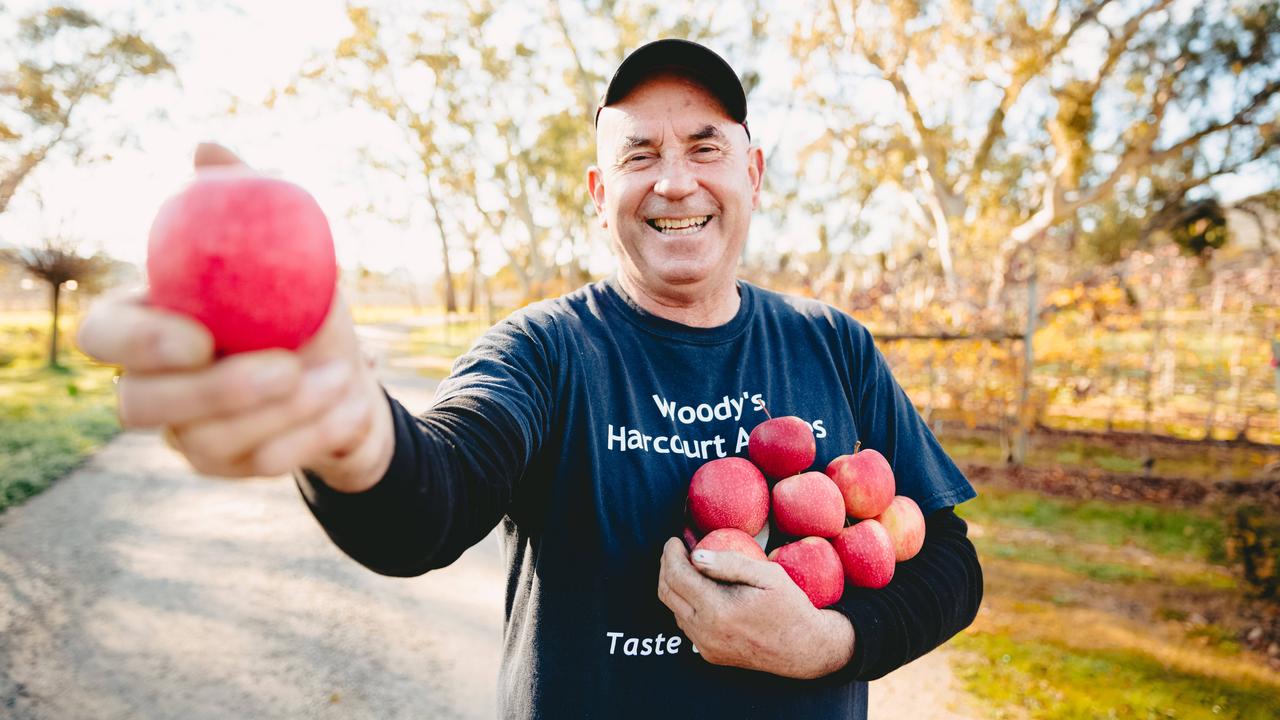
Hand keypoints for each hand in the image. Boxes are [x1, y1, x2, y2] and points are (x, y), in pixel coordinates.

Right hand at [74, 143, 393, 489]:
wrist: (353, 376)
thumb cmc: (306, 306)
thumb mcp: (290, 250)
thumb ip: (244, 202)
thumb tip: (206, 149)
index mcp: (151, 324)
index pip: (104, 335)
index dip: (140, 343)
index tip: (201, 337)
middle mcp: (152, 385)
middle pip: (140, 405)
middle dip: (217, 391)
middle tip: (288, 369)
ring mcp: (186, 434)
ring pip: (207, 442)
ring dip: (286, 411)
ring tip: (345, 375)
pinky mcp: (229, 468)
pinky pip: (261, 464)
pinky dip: (313, 432)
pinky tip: (350, 403)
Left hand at [656, 538, 854, 678]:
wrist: (805, 650)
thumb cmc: (790, 606)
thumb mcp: (768, 575)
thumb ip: (731, 563)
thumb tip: (696, 556)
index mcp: (718, 610)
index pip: (677, 576)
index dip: (671, 554)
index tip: (675, 540)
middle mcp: (706, 632)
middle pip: (667, 592)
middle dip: (666, 566)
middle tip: (677, 550)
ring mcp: (706, 646)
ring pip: (673, 609)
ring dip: (674, 585)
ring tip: (688, 566)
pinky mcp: (710, 655)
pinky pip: (686, 625)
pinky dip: (684, 603)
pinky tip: (699, 590)